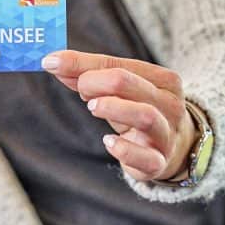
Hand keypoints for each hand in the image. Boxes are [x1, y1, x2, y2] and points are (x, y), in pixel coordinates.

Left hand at [42, 50, 196, 182]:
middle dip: (96, 82)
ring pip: (145, 115)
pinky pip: (146, 157)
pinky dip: (124, 149)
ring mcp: (166, 134)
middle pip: (130, 84)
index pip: (120, 64)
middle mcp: (169, 104)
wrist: (171, 148)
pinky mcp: (159, 162)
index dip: (82, 63)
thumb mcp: (119, 90)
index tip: (52, 62)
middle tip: (81, 89)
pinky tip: (108, 142)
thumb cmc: (137, 109)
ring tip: (92, 107)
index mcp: (163, 79)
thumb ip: (87, 73)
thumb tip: (53, 62)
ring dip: (112, 108)